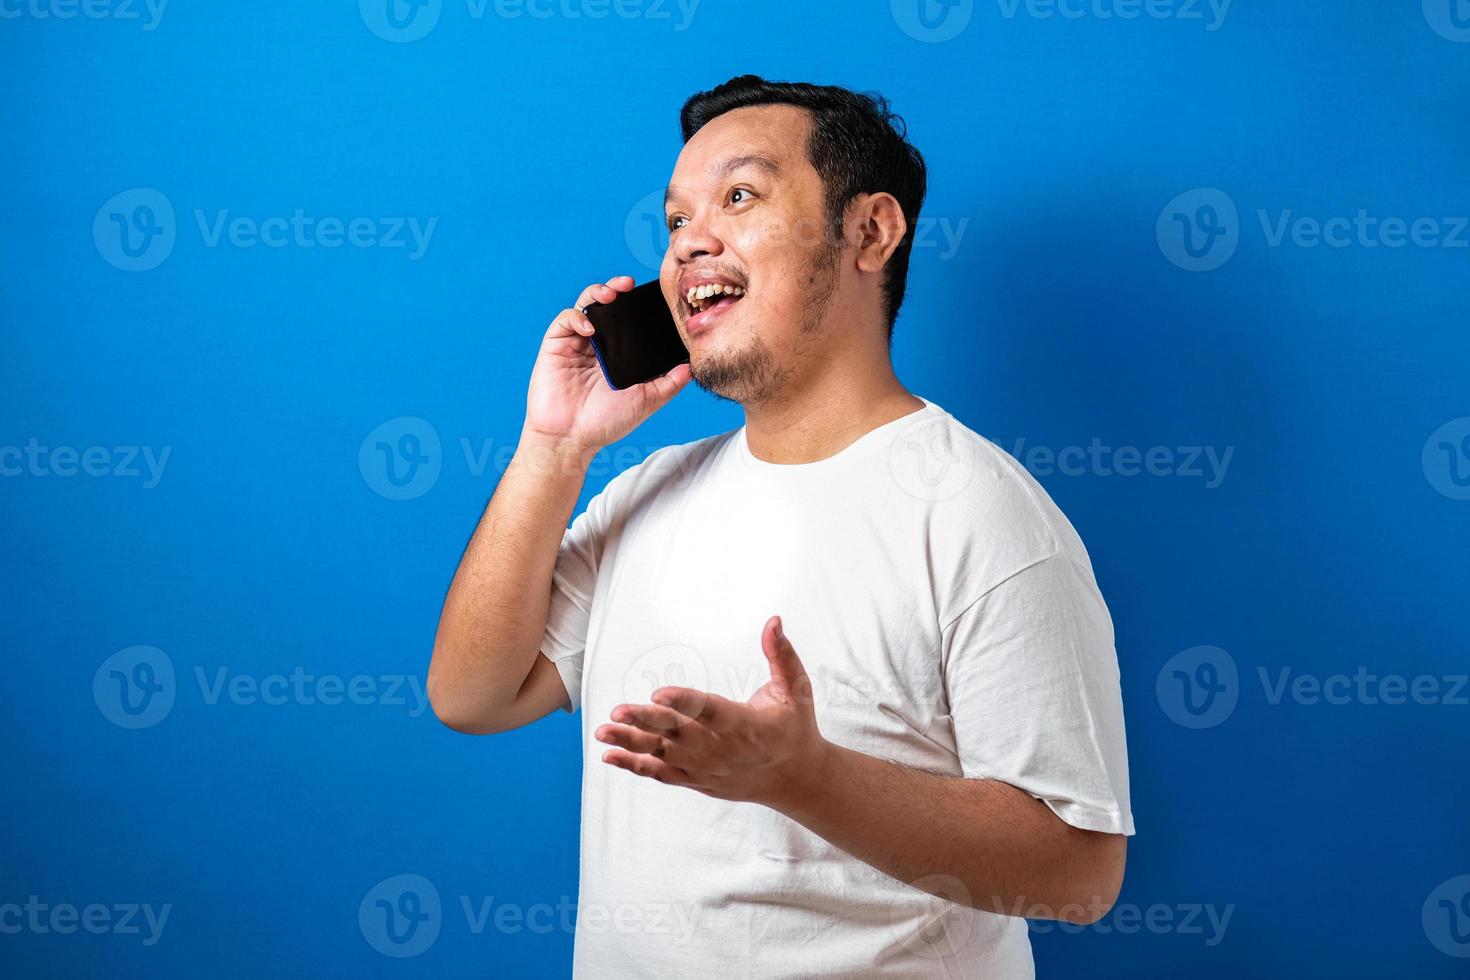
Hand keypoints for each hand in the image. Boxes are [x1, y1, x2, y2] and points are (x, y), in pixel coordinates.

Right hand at [523, 275, 692, 456]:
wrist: (571, 438)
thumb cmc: (606, 423)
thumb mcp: (646, 400)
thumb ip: (669, 383)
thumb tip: (693, 366)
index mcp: (617, 353)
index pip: (628, 320)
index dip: (637, 305)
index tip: (652, 297)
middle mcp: (597, 344)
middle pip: (607, 305)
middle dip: (616, 289)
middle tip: (629, 284)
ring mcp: (576, 343)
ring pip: (586, 305)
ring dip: (597, 292)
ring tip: (611, 293)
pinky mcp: (556, 345)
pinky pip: (566, 319)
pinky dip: (578, 317)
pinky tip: (590, 327)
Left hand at [595, 615, 829, 808]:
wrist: (796, 778)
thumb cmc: (795, 728)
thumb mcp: (796, 690)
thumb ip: (782, 654)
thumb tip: (774, 620)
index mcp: (743, 724)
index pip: (708, 711)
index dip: (683, 701)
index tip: (658, 692)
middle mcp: (720, 749)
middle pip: (677, 733)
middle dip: (645, 721)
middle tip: (618, 709)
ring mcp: (705, 767)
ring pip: (662, 755)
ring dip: (631, 743)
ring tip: (602, 732)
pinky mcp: (696, 779)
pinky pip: (661, 774)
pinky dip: (635, 766)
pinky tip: (609, 756)